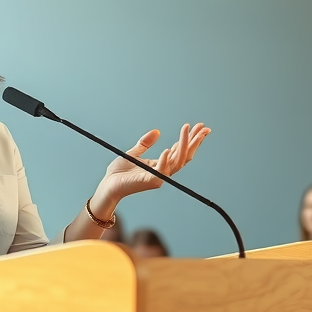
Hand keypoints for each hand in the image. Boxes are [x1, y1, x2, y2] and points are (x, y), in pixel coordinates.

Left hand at [95, 123, 209, 204]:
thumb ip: (145, 143)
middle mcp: (163, 171)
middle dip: (194, 141)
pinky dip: (165, 160)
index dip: (190, 139)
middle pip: (184, 155)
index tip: (198, 126)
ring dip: (184, 145)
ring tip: (187, 130)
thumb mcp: (134, 152)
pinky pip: (161, 171)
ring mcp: (158, 177)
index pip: (180, 150)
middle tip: (203, 127)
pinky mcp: (150, 181)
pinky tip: (168, 149)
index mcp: (160, 164)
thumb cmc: (119, 172)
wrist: (108, 184)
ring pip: (177, 161)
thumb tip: (157, 131)